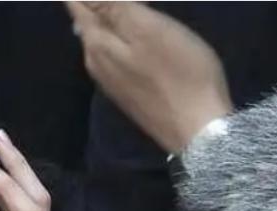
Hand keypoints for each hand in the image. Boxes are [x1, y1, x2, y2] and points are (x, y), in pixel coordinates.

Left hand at [65, 1, 232, 152]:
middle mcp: (95, 62)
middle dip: (97, 2)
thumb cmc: (180, 74)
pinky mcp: (128, 92)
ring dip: (110, 15)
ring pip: (102, 36)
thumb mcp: (147, 28)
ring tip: (133, 8)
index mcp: (96, 43)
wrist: (199, 131)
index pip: (76, 2)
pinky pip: (116, 53)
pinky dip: (122, 35)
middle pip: (86, 19)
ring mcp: (111, 80)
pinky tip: (138, 30)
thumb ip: (109, 6)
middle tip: (134, 4)